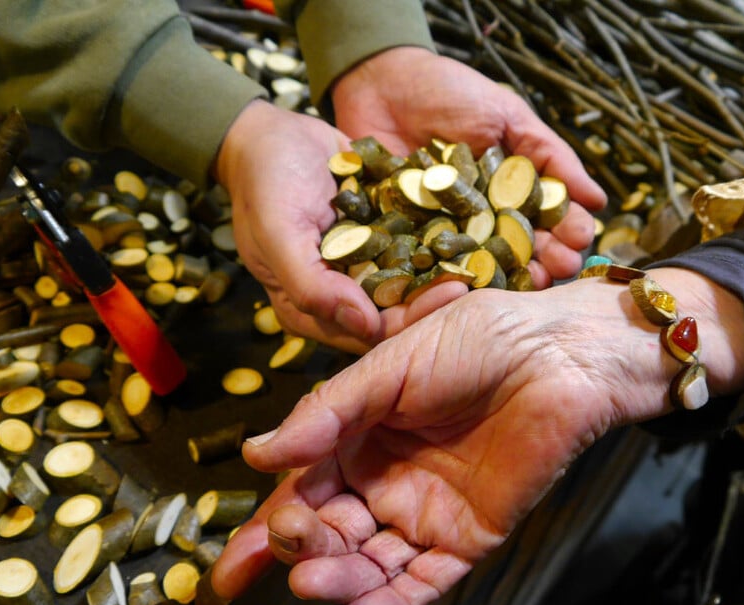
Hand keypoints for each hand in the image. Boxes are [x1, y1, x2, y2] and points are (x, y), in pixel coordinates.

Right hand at [206, 268, 743, 604]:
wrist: (556, 351)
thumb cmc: (473, 342)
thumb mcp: (387, 367)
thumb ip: (325, 415)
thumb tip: (256, 456)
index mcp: (357, 439)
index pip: (301, 492)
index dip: (264, 529)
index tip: (229, 566)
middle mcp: (385, 481)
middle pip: (328, 534)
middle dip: (299, 549)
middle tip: (286, 547)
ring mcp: (426, 512)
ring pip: (370, 562)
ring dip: (339, 578)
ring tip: (312, 580)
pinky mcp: (470, 536)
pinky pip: (425, 578)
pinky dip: (394, 602)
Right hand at [213, 100, 469, 353]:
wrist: (269, 132)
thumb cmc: (264, 185)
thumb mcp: (279, 235)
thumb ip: (312, 285)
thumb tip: (364, 325)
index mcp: (311, 307)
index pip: (369, 333)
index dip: (410, 322)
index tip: (449, 296)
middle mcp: (342, 292)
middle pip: (396, 311)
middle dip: (434, 298)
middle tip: (473, 277)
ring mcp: (363, 264)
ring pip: (411, 280)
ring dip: (442, 270)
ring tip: (479, 255)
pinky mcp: (380, 235)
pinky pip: (413, 244)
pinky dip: (438, 238)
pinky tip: (470, 227)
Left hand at [331, 47, 607, 285]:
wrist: (380, 83)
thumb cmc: (450, 92)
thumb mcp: (507, 114)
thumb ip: (549, 154)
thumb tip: (597, 199)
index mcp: (513, 189)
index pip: (549, 216)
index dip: (567, 230)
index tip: (580, 240)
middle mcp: (485, 216)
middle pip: (521, 247)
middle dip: (545, 259)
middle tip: (559, 269)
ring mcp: (448, 228)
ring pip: (482, 260)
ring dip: (508, 275)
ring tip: (527, 284)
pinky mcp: (410, 235)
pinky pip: (432, 260)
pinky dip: (451, 274)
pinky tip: (472, 284)